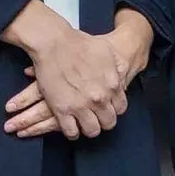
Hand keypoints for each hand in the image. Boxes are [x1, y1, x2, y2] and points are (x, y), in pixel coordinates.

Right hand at [0, 0, 129, 141]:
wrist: (54, 42)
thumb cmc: (78, 43)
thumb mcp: (107, 52)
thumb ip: (116, 70)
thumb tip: (119, 78)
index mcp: (112, 85)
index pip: (120, 108)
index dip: (113, 108)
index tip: (107, 107)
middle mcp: (99, 99)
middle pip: (108, 122)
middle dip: (103, 120)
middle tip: (96, 116)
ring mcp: (80, 106)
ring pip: (92, 130)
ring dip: (89, 128)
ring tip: (84, 123)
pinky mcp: (62, 110)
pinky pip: (71, 132)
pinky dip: (72, 132)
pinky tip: (71, 126)